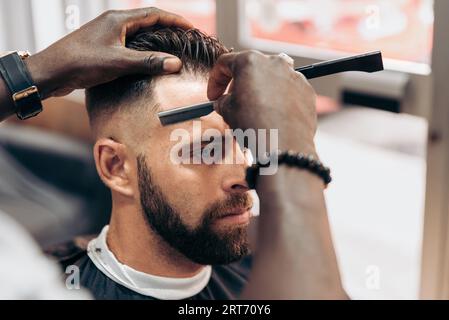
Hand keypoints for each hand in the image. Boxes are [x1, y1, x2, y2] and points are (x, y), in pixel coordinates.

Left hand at [25, 7, 192, 97]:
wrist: (52, 71)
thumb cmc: (81, 62)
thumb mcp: (119, 62)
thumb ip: (148, 62)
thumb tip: (175, 63)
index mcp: (119, 20)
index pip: (154, 14)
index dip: (175, 20)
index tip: (190, 28)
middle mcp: (113, 23)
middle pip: (147, 21)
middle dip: (167, 28)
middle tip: (184, 38)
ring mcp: (107, 35)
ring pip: (138, 33)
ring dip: (155, 39)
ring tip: (171, 49)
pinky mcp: (102, 47)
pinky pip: (128, 44)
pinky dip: (143, 50)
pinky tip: (147, 61)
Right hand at [207, 50, 316, 153]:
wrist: (283, 145)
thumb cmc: (253, 125)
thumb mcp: (227, 112)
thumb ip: (223, 101)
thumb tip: (224, 102)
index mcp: (250, 62)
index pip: (225, 64)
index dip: (215, 81)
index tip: (213, 96)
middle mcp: (274, 62)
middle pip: (251, 68)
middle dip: (240, 84)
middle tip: (233, 102)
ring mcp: (293, 75)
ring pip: (272, 79)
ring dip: (261, 91)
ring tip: (255, 110)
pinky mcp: (306, 91)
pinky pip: (288, 91)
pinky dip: (279, 100)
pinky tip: (273, 117)